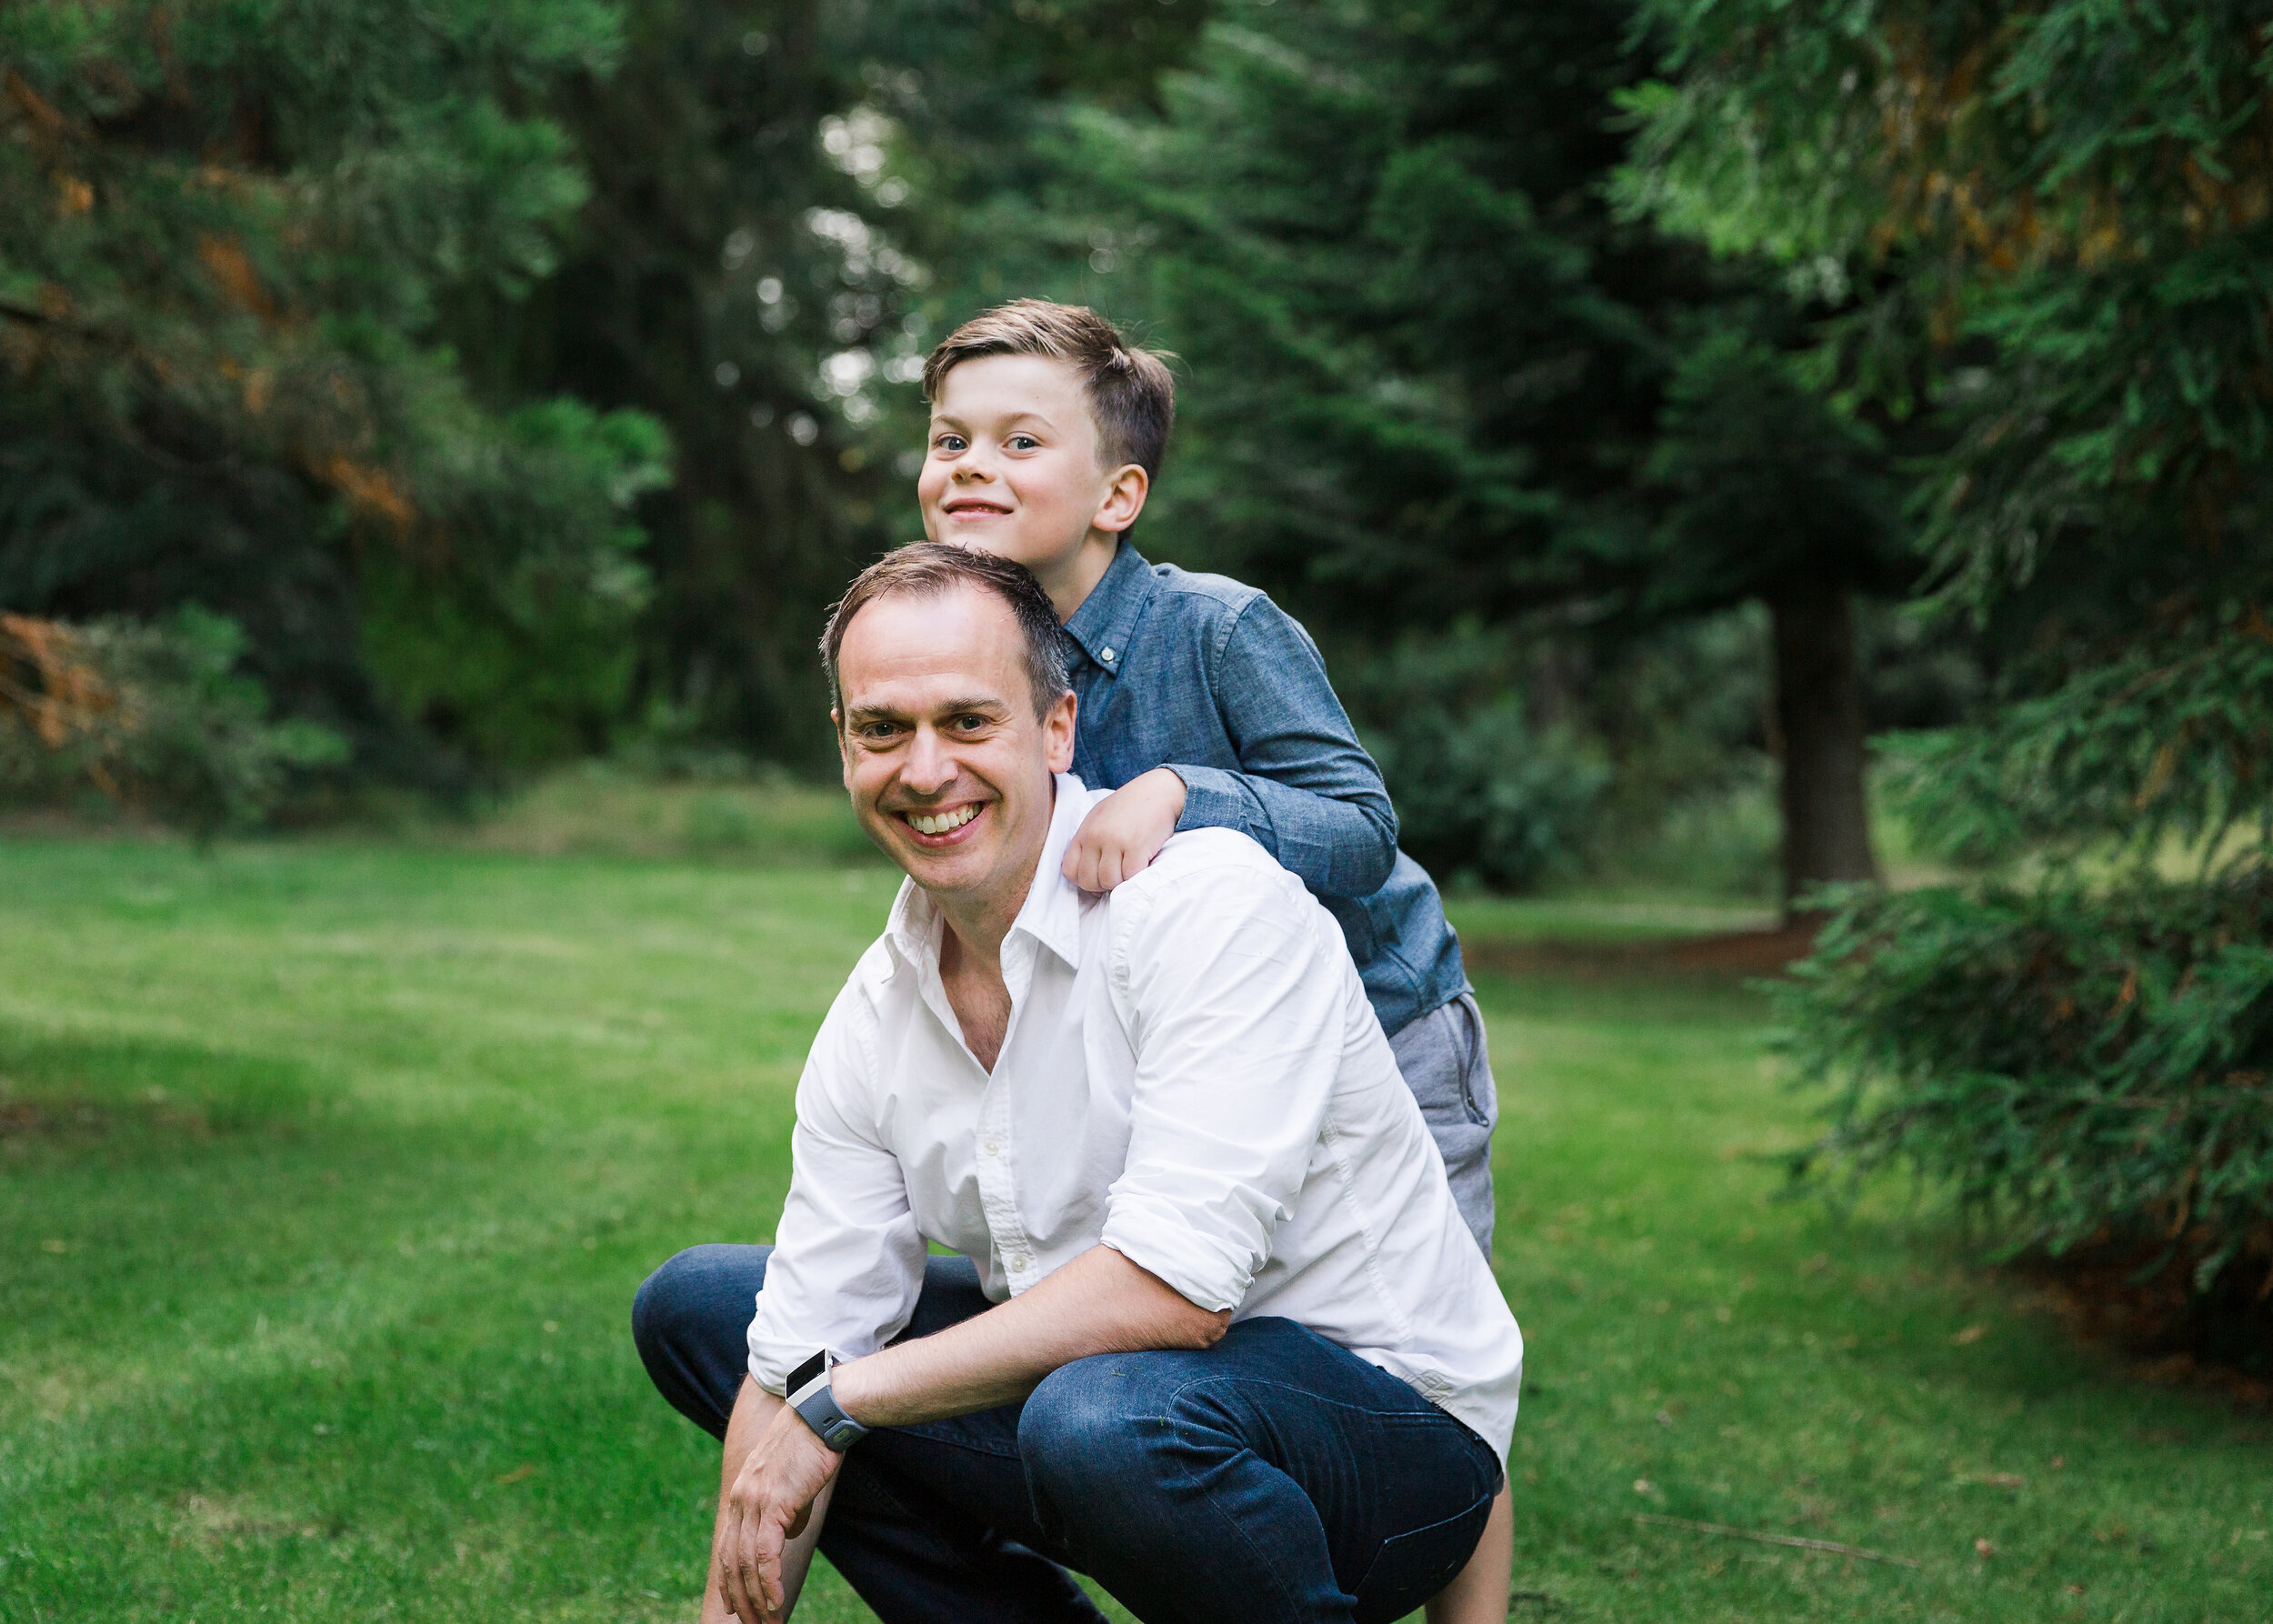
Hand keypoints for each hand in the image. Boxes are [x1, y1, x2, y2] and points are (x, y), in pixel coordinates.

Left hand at [713, 1404, 842, 1623]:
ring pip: (746, 1564)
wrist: (821, 1415)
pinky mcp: (773, 1503)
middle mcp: (741, 1499)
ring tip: (767, 1623)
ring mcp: (754, 1501)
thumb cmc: (811, 1444)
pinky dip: (768, 1583)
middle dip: (741, 1600)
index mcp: (741, 1494)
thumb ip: (784, 1508)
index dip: (730, 1580)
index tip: (735, 1606)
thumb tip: (788, 1532)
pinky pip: (765, 1555)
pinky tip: (775, 1603)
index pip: (727, 1547)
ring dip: (756, 1599)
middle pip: (732, 1561)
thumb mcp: (790, 1481)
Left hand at [1062, 768, 1186, 891]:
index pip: (1069, 870)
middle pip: (1088, 881)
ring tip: (1129, 868)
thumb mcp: (1101, 819)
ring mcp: (1115, 841)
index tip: (1098, 877)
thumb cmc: (1131, 807)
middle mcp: (1096, 836)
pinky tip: (1141, 863)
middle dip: (1102, 886)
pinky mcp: (1136, 847)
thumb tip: (1089, 883)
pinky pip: (1129, 876)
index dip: (1082, 880)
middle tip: (1116, 876)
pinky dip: (1135, 876)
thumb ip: (1090, 845)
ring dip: (1120, 882)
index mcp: (1085, 831)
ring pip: (1109, 882)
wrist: (1159, 790)